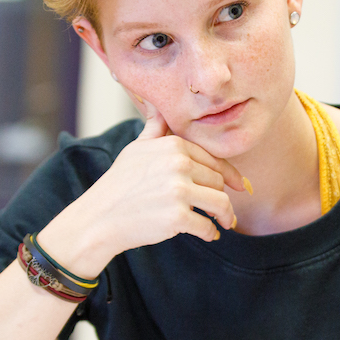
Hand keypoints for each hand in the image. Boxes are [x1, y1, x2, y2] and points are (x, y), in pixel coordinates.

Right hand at [40, 101, 247, 276]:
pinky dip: (211, 233)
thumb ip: (155, 129)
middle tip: (224, 211)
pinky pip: (207, 226)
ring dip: (226, 216)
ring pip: (220, 203)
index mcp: (173, 145)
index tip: (241, 186)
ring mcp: (178, 190)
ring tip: (225, 223)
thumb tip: (157, 104)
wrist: (99, 218)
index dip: (230, 175)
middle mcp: (178, 164)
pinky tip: (209, 235)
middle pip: (218, 181)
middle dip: (221, 197)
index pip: (213, 160)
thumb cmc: (119, 184)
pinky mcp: (177, 216)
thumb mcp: (136, 149)